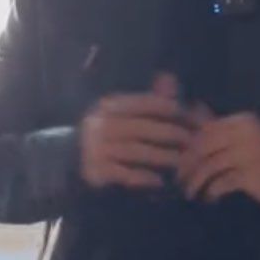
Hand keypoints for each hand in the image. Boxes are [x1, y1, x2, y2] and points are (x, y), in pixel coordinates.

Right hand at [78, 73, 193, 190]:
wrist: (69, 158)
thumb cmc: (107, 132)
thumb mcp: (123, 112)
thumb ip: (148, 99)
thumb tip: (171, 79)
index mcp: (110, 105)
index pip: (144, 103)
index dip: (168, 107)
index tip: (188, 114)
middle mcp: (102, 124)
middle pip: (143, 127)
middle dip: (171, 133)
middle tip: (191, 140)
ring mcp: (97, 148)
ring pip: (137, 151)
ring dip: (163, 157)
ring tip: (182, 162)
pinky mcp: (96, 171)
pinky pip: (125, 174)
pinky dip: (144, 178)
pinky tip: (160, 181)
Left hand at [176, 108, 259, 207]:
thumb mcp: (243, 138)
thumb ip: (219, 129)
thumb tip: (191, 107)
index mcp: (242, 121)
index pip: (205, 130)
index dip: (188, 147)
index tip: (178, 162)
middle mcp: (247, 132)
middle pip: (204, 146)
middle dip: (187, 165)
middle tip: (179, 180)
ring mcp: (252, 152)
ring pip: (211, 165)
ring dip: (196, 181)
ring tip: (190, 193)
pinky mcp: (254, 174)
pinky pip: (223, 182)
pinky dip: (212, 191)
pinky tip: (210, 199)